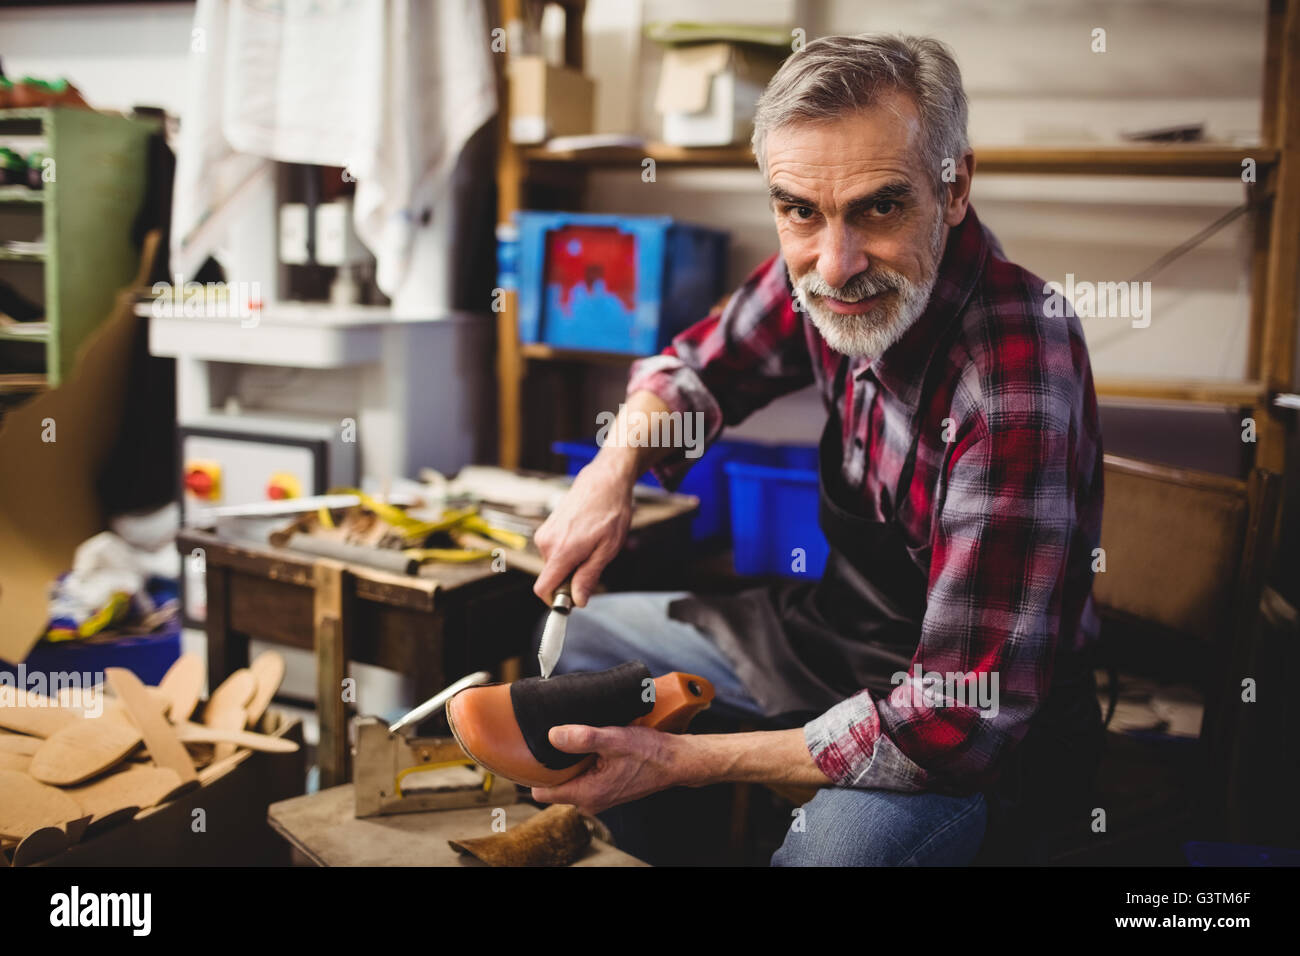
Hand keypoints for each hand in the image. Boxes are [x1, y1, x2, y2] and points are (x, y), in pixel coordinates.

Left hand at [530, 724, 683, 814]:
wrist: (676, 761)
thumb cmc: (649, 752)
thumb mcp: (614, 740)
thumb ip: (583, 738)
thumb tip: (553, 735)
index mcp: (587, 794)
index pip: (542, 792)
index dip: (535, 771)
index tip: (536, 750)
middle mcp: (591, 801)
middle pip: (555, 783)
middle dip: (554, 762)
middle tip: (559, 736)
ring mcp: (599, 796)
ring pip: (571, 778)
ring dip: (572, 760)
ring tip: (577, 738)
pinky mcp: (607, 788)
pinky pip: (585, 776)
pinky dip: (585, 761)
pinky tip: (593, 745)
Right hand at [533, 459, 633, 606]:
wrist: (604, 480)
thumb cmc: (610, 511)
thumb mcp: (607, 549)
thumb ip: (588, 576)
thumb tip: (577, 601)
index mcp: (561, 551)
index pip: (543, 589)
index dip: (555, 602)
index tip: (570, 604)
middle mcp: (546, 543)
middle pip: (551, 578)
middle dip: (569, 579)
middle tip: (594, 562)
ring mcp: (544, 533)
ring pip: (554, 564)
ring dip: (571, 563)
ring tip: (591, 544)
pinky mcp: (546, 527)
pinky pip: (554, 551)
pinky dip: (568, 551)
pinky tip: (584, 536)